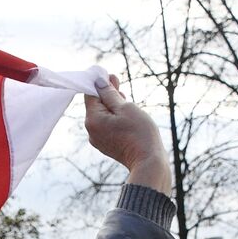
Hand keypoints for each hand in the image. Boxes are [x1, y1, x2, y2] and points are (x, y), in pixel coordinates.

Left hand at [84, 74, 171, 195]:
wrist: (148, 161)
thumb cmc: (139, 132)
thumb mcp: (125, 108)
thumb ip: (111, 93)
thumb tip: (100, 81)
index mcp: (92, 119)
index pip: (90, 94)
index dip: (100, 83)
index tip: (112, 77)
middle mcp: (90, 130)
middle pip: (95, 105)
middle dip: (107, 94)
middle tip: (120, 84)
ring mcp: (97, 139)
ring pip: (101, 115)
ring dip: (112, 106)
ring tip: (126, 102)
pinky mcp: (105, 144)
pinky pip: (106, 125)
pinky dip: (114, 118)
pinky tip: (126, 116)